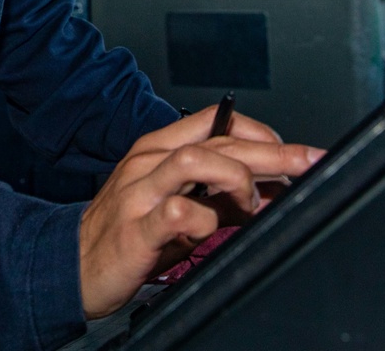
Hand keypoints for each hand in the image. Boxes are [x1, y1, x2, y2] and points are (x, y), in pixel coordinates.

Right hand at [78, 106, 323, 318]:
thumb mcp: (178, 206)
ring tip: (255, 202)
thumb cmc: (130, 231)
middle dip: (272, 151)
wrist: (74, 263)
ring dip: (237, 177)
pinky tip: (212, 230)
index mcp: (158, 149)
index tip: (293, 151)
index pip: (214, 121)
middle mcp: (149, 162)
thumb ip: (221, 197)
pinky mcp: (136, 228)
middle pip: (217, 141)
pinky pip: (178, 213)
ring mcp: (140, 192)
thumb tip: (274, 193)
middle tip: (310, 161)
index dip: (258, 132)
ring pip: (195, 161)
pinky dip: (205, 220)